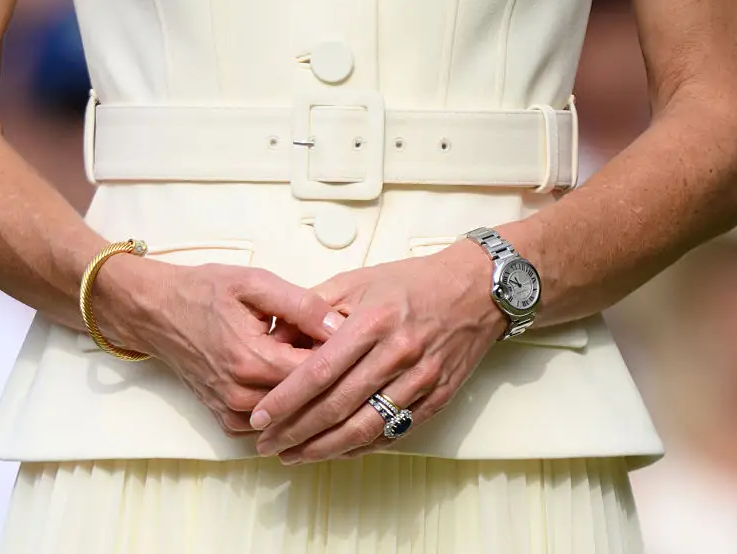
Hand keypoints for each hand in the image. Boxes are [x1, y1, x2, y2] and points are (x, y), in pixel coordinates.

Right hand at [97, 256, 338, 436]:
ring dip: (309, 393)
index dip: (342, 356)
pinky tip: (293, 380)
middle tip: (339, 348)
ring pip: (293, 414)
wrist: (157, 312)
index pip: (318, 374)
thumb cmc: (203, 292)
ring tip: (313, 361)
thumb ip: (302, 305)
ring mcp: (232, 413)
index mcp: (252, 361)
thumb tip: (341, 325)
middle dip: (329, 376)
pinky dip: (288, 406)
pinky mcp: (226, 420)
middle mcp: (242, 396)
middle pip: (309, 399)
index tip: (351, 337)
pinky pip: (272, 423)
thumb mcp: (255, 283)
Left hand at [249, 239, 506, 461]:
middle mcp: (397, 354)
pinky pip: (393, 431)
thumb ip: (313, 310)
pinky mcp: (438, 397)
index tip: (260, 417)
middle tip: (267, 444)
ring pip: (364, 427)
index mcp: (373, 322)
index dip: (286, 400)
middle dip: (296, 432)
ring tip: (293, 455)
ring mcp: (421, 380)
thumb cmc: (411, 283)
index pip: (319, 371)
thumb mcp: (357, 281)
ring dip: (323, 448)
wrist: (476, 290)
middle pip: (337, 406)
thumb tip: (272, 339)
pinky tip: (334, 451)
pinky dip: (360, 447)